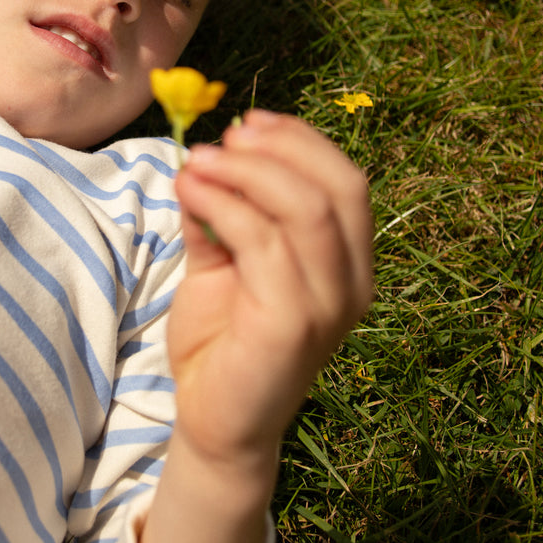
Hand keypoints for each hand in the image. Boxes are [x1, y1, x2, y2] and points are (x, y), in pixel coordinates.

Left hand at [168, 109, 372, 461]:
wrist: (215, 419)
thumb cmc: (222, 338)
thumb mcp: (221, 261)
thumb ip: (220, 213)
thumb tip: (204, 158)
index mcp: (348, 263)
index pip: (346, 182)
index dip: (300, 141)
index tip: (247, 123)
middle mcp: (353, 283)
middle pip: (337, 187)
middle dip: (277, 149)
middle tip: (221, 141)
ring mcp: (329, 306)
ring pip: (303, 209)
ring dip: (243, 172)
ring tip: (195, 163)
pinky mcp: (293, 324)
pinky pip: (263, 243)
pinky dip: (223, 205)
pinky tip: (189, 192)